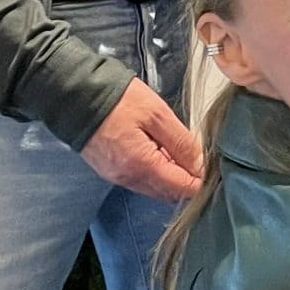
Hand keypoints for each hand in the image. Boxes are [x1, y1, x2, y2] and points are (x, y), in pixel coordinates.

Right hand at [78, 79, 202, 200]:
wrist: (74, 96)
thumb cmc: (118, 100)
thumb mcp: (157, 114)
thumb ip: (180, 142)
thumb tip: (201, 165)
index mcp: (142, 166)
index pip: (181, 188)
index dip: (202, 181)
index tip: (216, 167)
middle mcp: (129, 179)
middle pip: (168, 192)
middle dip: (188, 180)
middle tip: (202, 158)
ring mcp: (117, 176)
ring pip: (154, 187)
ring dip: (172, 176)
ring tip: (183, 153)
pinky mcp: (110, 170)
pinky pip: (140, 180)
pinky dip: (156, 172)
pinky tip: (163, 153)